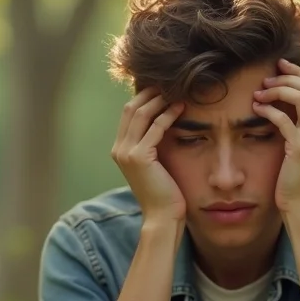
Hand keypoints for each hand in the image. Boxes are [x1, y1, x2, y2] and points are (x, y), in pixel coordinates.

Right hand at [111, 88, 186, 223]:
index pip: (128, 113)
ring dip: (160, 100)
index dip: (143, 97)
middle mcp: (119, 149)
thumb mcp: (155, 164)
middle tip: (171, 84)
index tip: (163, 88)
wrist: (161, 217)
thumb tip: (165, 123)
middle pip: (132, 108)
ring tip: (177, 91)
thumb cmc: (164, 192)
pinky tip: (181, 108)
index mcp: (119, 149)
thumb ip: (153, 145)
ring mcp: (126, 152)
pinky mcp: (139, 157)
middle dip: (150, 93)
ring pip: (141, 114)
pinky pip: (155, 128)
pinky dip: (168, 115)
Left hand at [252, 58, 299, 216]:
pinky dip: (269, 110)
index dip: (298, 74)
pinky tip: (256, 109)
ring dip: (278, 89)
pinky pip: (285, 119)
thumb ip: (296, 129)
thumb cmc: (295, 180)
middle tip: (266, 77)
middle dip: (288, 77)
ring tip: (260, 92)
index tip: (279, 65)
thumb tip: (281, 109)